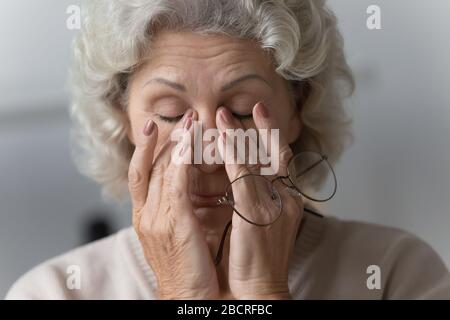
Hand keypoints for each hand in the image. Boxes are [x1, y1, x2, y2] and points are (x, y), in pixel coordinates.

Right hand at [128, 111, 219, 298]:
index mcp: (145, 217)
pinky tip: (191, 142)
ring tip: (190, 120)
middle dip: (164, 139)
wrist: (188, 298)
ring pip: (162, 169)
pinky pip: (177, 183)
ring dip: (177, 142)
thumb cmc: (187, 269)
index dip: (145, 149)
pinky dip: (183, 159)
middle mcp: (146, 214)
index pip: (140, 174)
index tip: (153, 128)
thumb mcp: (174, 236)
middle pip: (150, 166)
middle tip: (181, 116)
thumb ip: (174, 210)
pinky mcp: (175, 223)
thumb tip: (182, 189)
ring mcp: (157, 218)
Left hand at [216, 102, 302, 299]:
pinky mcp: (255, 212)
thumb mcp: (265, 225)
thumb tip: (249, 185)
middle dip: (266, 128)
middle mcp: (285, 199)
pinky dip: (232, 153)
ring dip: (239, 135)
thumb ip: (261, 202)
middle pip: (278, 155)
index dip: (275, 138)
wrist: (260, 291)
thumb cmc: (259, 262)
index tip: (264, 118)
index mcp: (288, 202)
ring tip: (223, 115)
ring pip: (257, 160)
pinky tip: (221, 137)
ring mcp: (272, 204)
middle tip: (256, 105)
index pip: (284, 163)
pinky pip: (242, 175)